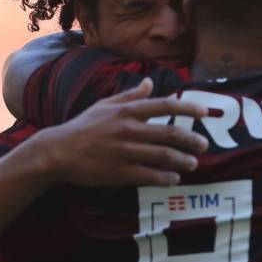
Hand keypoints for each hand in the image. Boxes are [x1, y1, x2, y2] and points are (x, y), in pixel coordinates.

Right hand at [30, 78, 208, 186]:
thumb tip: (149, 82)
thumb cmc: (82, 127)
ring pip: (162, 156)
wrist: (57, 152)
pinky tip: (174, 179)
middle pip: (169, 133)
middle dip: (191, 140)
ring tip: (193, 163)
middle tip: (204, 145)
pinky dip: (165, 178)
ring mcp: (123, 151)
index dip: (187, 109)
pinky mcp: (118, 171)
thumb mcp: (104, 105)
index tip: (204, 113)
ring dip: (182, 160)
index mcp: (126, 111)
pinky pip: (148, 175)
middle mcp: (128, 129)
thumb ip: (130, 96)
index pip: (164, 106)